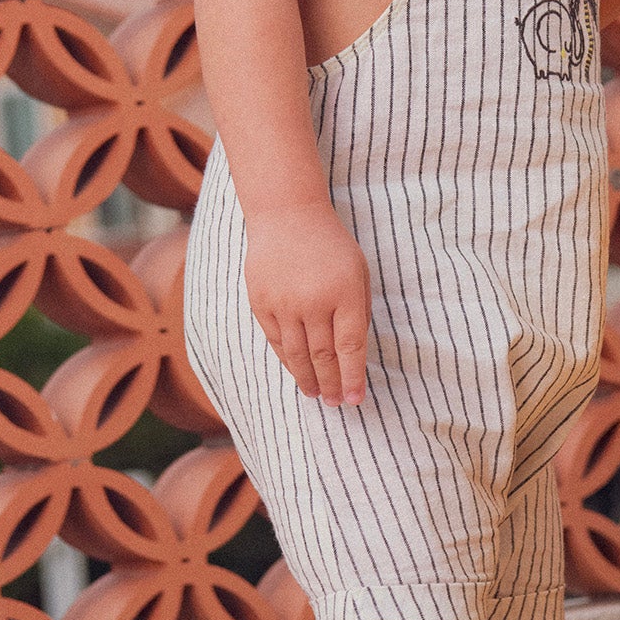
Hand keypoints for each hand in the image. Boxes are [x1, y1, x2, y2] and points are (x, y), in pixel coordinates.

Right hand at [244, 202, 369, 405]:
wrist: (287, 215)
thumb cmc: (330, 245)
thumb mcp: (358, 272)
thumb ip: (358, 310)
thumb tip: (354, 353)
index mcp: (345, 293)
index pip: (351, 347)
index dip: (354, 377)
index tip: (356, 398)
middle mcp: (314, 302)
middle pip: (324, 356)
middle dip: (333, 384)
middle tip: (337, 403)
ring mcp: (285, 304)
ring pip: (298, 354)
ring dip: (309, 379)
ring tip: (318, 395)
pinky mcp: (262, 304)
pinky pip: (277, 342)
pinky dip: (289, 361)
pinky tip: (298, 373)